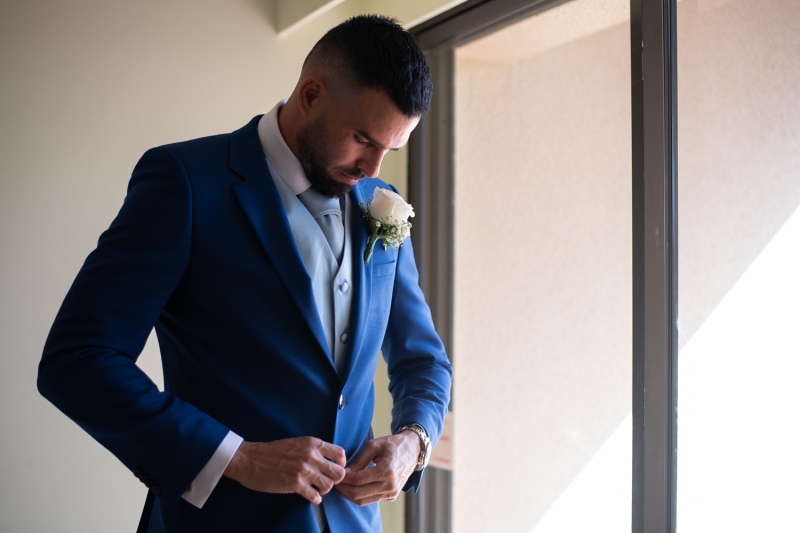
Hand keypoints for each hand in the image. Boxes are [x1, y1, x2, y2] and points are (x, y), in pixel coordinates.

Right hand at [223, 437, 345, 503]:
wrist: (250, 459)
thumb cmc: (272, 451)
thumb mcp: (297, 443)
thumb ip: (313, 450)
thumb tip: (327, 461)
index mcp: (312, 443)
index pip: (340, 454)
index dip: (340, 464)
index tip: (334, 469)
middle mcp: (311, 456)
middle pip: (339, 472)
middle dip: (334, 479)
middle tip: (325, 481)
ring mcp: (304, 471)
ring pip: (329, 486)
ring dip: (324, 490)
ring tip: (316, 489)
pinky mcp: (295, 485)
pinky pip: (316, 496)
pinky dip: (315, 498)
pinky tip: (309, 495)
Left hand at [335, 432, 419, 505]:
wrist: (413, 450)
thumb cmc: (393, 444)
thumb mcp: (374, 445)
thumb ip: (359, 460)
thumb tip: (345, 472)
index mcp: (387, 470)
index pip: (358, 480)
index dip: (344, 479)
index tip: (336, 474)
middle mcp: (390, 485)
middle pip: (358, 493)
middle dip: (343, 489)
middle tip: (334, 482)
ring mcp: (392, 493)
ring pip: (363, 500)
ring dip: (349, 494)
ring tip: (341, 485)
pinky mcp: (391, 496)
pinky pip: (370, 500)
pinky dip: (359, 496)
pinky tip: (352, 487)